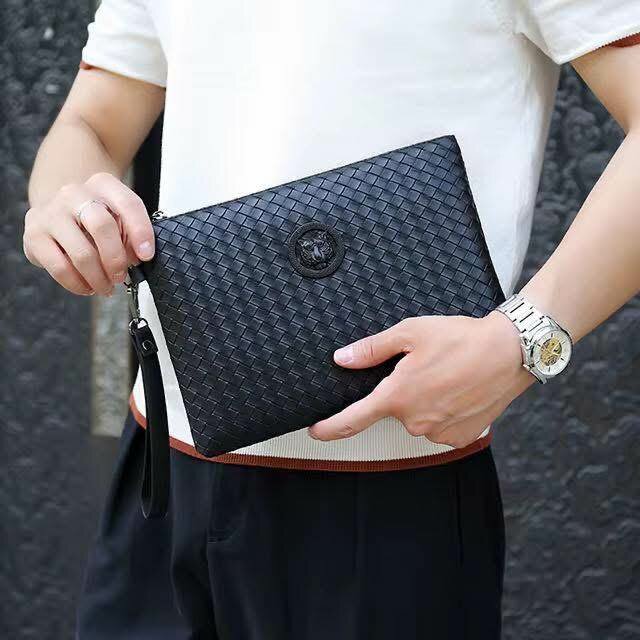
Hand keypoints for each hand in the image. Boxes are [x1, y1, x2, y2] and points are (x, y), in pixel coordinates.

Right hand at [23, 172, 153, 295]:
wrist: (58, 212)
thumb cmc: (96, 219)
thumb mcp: (119, 218)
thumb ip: (131, 233)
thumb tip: (138, 257)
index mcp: (102, 184)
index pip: (127, 204)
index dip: (141, 232)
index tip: (146, 256)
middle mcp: (74, 193)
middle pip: (101, 226)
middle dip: (116, 259)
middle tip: (121, 276)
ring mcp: (50, 213)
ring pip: (81, 253)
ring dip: (98, 278)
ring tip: (105, 287)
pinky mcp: (34, 235)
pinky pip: (60, 267)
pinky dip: (78, 284)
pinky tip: (87, 287)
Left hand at [308, 311, 533, 447]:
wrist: (510, 353)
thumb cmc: (459, 339)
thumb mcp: (410, 333)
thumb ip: (372, 350)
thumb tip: (343, 359)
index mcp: (397, 396)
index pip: (353, 420)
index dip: (330, 428)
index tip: (315, 432)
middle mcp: (415, 421)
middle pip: (393, 410)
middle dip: (400, 392)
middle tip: (423, 368)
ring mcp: (439, 432)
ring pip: (417, 418)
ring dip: (423, 401)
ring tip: (446, 376)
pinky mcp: (460, 437)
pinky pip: (439, 426)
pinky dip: (443, 411)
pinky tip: (457, 392)